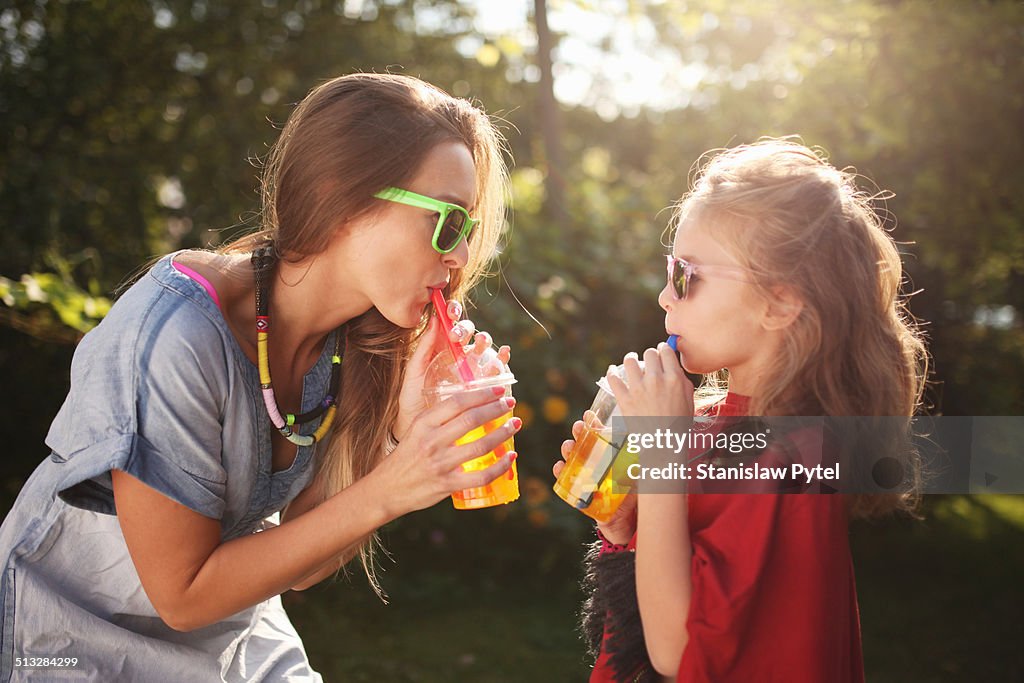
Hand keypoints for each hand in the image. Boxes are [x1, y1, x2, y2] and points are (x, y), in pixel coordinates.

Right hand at [373, 386, 521, 516]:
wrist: (387, 489)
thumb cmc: (407, 456)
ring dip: (503, 433)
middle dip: (496, 409)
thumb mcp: (416, 430)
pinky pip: (481, 476)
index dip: (482, 394)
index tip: (498, 390)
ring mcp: (440, 464)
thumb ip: (439, 419)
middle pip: (471, 420)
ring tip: (515, 425)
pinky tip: (511, 457)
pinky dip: (500, 466)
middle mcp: (431, 441)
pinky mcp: (447, 485)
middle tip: (511, 403)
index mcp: (423, 423)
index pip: (457, 402)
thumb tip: (474, 405)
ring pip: (480, 446)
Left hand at [394, 303, 510, 440]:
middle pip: (470, 333)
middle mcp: (461, 356)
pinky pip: (498, 368)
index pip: (450, 323)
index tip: (448, 316)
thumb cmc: (415, 401)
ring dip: (485, 341)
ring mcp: (476, 369)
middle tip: (458, 337)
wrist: (422, 432)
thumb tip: (432, 320)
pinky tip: (502, 354)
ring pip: (485, 348)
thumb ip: (423, 350)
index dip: (452, 313)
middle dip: (467, 330)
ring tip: (480, 343)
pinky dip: (503, 358)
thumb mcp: (414, 374)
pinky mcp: (488, 384)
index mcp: (442, 349)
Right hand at [553, 414, 636, 545]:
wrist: (630, 523)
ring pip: (573, 459)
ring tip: (568, 446)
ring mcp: (587, 477)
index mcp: (612, 456)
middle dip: (578, 433)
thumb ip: (648, 465)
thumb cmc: (638, 496)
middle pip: (585, 443)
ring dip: (568, 450)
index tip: (589, 415)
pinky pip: (567, 481)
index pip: (602, 436)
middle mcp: (598, 463)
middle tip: (578, 428)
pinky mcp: (581, 492)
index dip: (594, 424)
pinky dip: (561, 473)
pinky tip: (559, 467)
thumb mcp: (644, 477)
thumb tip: (656, 446)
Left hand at [606, 344, 694, 420]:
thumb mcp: (689, 399)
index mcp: (674, 379)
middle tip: (648, 361)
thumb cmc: (679, 424)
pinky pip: (613, 379)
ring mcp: (638, 389)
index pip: (666, 351)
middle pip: (649, 353)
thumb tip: (674, 367)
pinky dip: (612, 373)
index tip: (661, 351)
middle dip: (649, 355)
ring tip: (631, 361)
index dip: (663, 349)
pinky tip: (613, 372)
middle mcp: (656, 380)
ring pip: (630, 361)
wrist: (664, 445)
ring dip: (631, 360)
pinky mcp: (624, 399)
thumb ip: (682, 380)